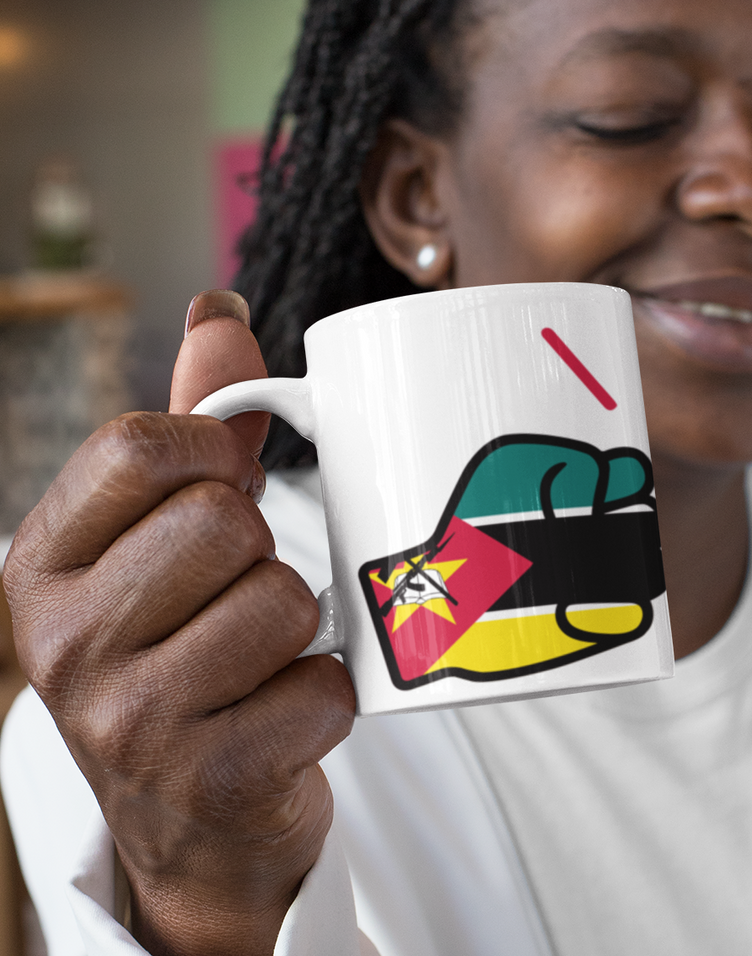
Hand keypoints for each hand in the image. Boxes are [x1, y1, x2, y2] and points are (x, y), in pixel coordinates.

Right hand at [4, 291, 355, 955]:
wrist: (189, 819)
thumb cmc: (182, 644)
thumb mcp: (161, 534)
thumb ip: (193, 424)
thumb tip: (218, 312)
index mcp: (42, 563)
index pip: (139, 446)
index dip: (213, 450)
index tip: (228, 482)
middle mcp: (63, 643)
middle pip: (224, 522)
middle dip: (261, 552)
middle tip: (237, 595)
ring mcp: (125, 723)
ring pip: (283, 601)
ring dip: (300, 627)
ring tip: (260, 658)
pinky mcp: (205, 781)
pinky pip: (322, 688)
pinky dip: (329, 695)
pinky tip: (284, 713)